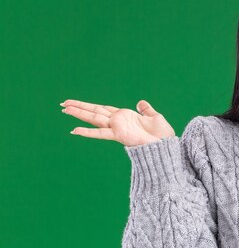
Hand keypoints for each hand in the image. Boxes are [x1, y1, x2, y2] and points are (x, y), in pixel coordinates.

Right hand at [61, 99, 175, 146]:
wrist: (166, 145)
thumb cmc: (162, 134)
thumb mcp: (154, 117)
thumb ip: (146, 109)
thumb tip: (141, 102)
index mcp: (125, 116)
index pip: (104, 108)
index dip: (91, 106)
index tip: (78, 103)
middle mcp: (118, 121)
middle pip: (95, 112)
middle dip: (79, 108)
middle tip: (63, 104)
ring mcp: (117, 128)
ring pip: (94, 118)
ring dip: (79, 114)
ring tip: (64, 109)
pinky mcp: (119, 135)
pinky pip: (100, 133)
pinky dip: (88, 132)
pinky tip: (74, 130)